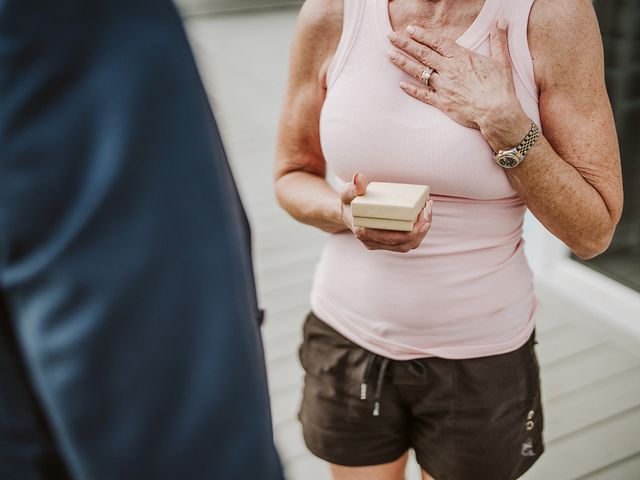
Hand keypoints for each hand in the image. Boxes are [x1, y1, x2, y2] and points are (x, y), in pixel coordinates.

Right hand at [339, 173, 433, 252]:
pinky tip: (423, 217)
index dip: (412, 230)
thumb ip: (353, 187)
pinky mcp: (386, 243)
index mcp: (364, 232)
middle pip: (404, 243)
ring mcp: (379, 244)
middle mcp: (372, 242)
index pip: (392, 238)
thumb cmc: (348, 202)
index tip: (422, 213)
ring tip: (427, 211)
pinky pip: (406, 242)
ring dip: (422, 231)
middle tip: (428, 209)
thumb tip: (359, 177)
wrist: (345, 213)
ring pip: (407, 245)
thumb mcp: (347, 193)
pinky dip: (418, 232)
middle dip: (421, 228)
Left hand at [386, 18, 521, 129]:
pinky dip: (411, 90)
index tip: (410, 29)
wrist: (497, 112)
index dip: (422, 35)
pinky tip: (400, 85)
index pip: (438, 42)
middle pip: (423, 54)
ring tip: (389, 54)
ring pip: (419, 72)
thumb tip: (502, 20)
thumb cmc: (500, 88)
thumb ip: (499, 40)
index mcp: (462, 58)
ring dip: (402, 62)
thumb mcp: (501, 61)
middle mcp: (449, 70)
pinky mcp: (442, 103)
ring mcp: (444, 86)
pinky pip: (423, 95)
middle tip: (390, 36)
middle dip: (405, 44)